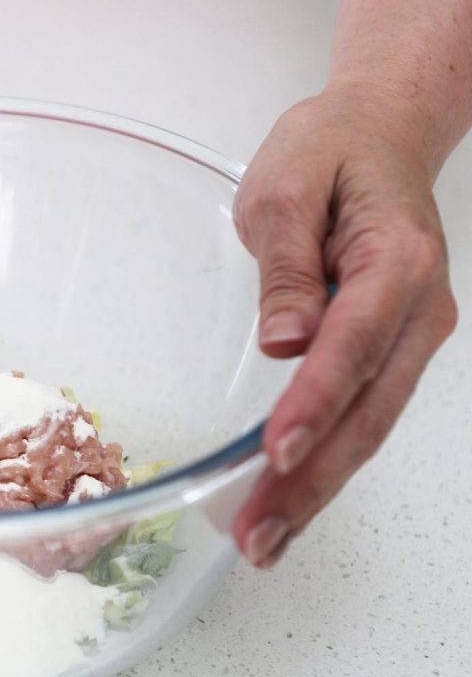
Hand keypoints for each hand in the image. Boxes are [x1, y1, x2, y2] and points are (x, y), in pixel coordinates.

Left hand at [231, 87, 457, 567]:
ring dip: (315, 487)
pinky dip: (326, 462)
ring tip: (265, 541)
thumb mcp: (284, 189)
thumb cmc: (330, 152)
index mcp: (397, 261)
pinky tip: (290, 499)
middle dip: (309, 479)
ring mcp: (411, 337)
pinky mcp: (390, 351)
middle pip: (366, 410)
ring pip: (368, 426)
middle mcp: (418, 310)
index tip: (276, 453)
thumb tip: (286, 343)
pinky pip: (361, 414)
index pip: (353, 347)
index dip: (314, 405)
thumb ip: (285, 269)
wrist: (376, 134)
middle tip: (257, 536)